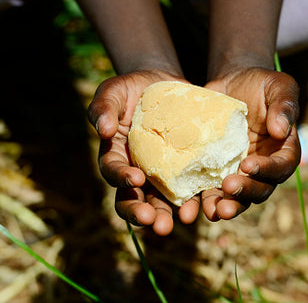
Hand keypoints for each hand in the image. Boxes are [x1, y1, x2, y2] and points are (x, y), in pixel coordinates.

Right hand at [88, 70, 199, 235]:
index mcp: (115, 156)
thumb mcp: (114, 91)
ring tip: (182, 221)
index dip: (122, 179)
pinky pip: (189, 188)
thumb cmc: (132, 89)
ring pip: (161, 202)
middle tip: (154, 222)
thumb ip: (103, 107)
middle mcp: (136, 172)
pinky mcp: (184, 170)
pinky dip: (196, 199)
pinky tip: (206, 205)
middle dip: (142, 213)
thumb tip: (102, 129)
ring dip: (169, 214)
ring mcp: (160, 175)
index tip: (135, 179)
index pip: (113, 172)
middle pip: (134, 199)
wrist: (163, 86)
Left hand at [202, 67, 300, 220]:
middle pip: (260, 188)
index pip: (281, 166)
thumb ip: (284, 105)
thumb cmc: (260, 84)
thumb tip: (282, 131)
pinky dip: (205, 199)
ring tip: (215, 211)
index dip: (267, 170)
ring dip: (228, 206)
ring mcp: (240, 172)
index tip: (248, 165)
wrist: (231, 84)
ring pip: (238, 197)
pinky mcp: (217, 171)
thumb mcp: (278, 85)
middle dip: (246, 193)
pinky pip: (213, 190)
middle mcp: (263, 167)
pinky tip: (193, 206)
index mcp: (283, 149)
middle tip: (229, 190)